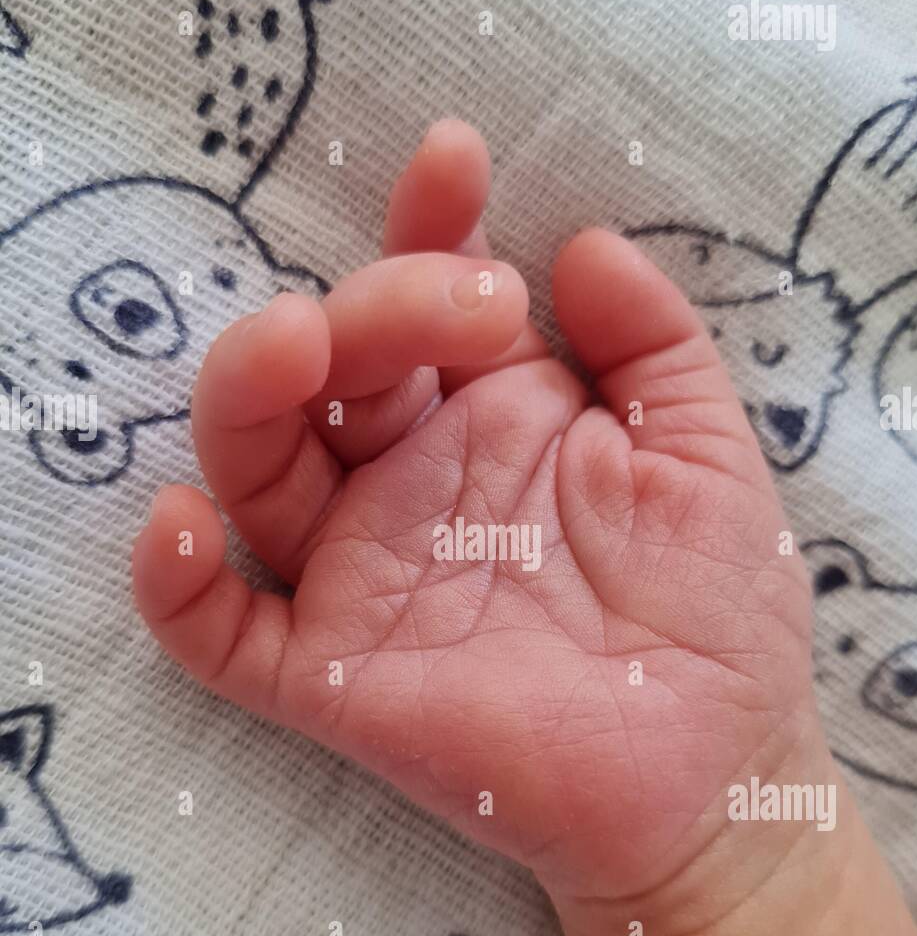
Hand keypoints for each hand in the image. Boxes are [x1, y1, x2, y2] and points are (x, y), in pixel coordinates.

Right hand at [133, 122, 814, 916]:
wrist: (719, 772)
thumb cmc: (718, 613)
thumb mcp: (707, 451)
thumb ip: (653, 341)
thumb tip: (580, 241)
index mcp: (491, 421)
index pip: (425, 305)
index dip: (428, 229)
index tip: (459, 163)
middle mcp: (411, 484)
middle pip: (330, 370)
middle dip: (368, 305)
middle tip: (464, 301)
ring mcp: (365, 578)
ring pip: (257, 471)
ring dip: (251, 394)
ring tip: (298, 345)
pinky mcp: (335, 679)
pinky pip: (221, 633)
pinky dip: (177, 586)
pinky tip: (183, 526)